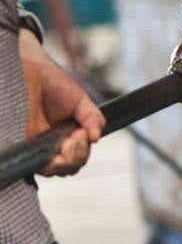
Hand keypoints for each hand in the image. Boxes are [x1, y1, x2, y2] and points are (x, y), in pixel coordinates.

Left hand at [19, 29, 104, 176]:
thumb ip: (93, 118)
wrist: (31, 72)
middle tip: (76, 137)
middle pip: (70, 167)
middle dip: (78, 156)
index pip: (79, 156)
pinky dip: (51, 164)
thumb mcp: (80, 101)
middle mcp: (52, 143)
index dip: (83, 151)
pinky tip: (58, 149)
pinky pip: (38, 166)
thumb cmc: (54, 84)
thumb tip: (96, 138)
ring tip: (68, 141)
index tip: (83, 133)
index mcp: (67, 134)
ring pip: (56, 171)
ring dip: (68, 160)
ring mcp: (37, 146)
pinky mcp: (23, 147)